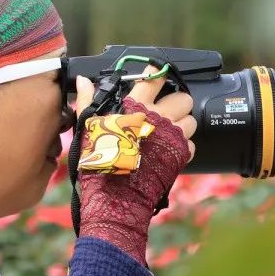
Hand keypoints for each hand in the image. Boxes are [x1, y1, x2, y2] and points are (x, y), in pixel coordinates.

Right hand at [72, 66, 196, 264]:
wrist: (115, 199)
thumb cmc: (98, 164)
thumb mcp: (88, 130)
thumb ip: (87, 101)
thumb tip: (82, 80)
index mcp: (136, 107)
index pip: (155, 79)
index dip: (158, 76)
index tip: (156, 78)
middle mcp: (159, 118)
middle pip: (183, 98)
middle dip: (177, 103)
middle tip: (166, 113)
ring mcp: (172, 137)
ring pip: (192, 120)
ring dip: (183, 125)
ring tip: (169, 134)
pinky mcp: (181, 156)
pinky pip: (192, 144)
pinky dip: (184, 147)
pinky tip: (170, 152)